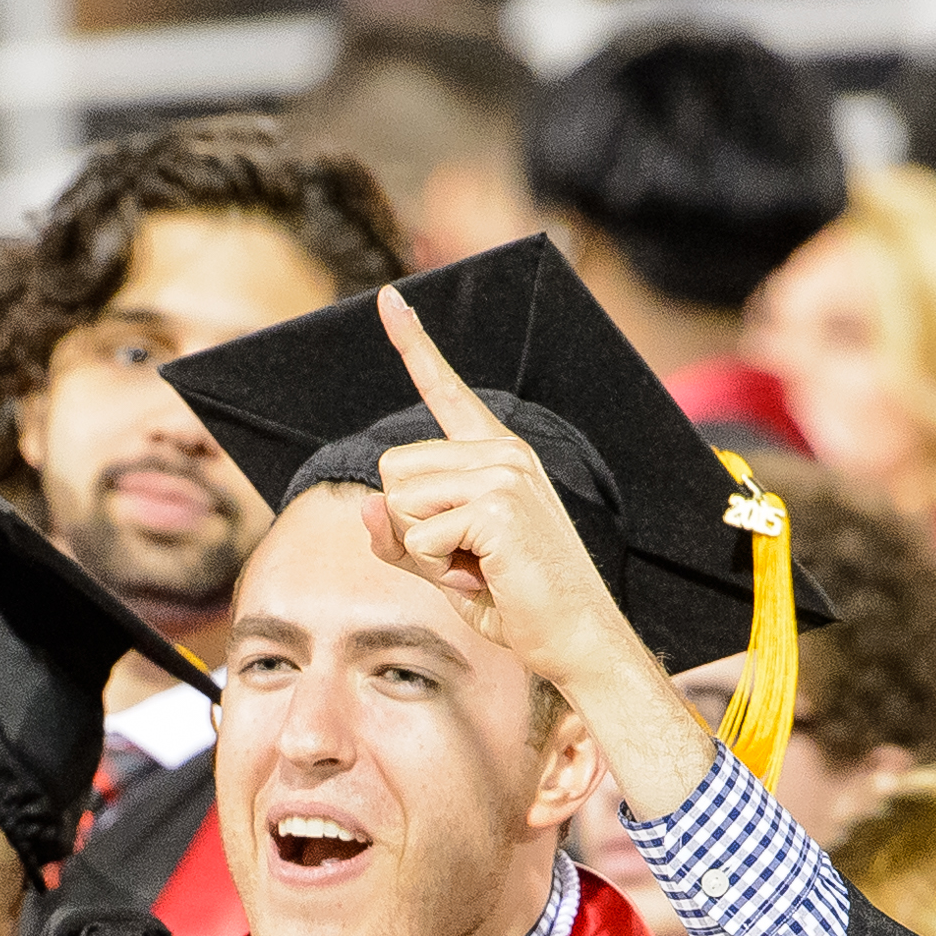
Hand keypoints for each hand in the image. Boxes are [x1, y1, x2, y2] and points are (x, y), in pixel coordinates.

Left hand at [363, 288, 658, 689]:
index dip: (413, 344)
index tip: (388, 298)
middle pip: (392, 469)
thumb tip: (363, 505)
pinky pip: (418, 536)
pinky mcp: (498, 505)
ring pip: (400, 501)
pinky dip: (439, 568)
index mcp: (494, 452)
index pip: (444, 388)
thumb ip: (399, 536)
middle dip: (408, 525)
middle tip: (464, 556)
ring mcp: (503, 473)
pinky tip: (485, 574)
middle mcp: (501, 451)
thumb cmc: (512, 599)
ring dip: (424, 549)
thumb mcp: (443, 565)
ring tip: (478, 566)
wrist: (572, 636)